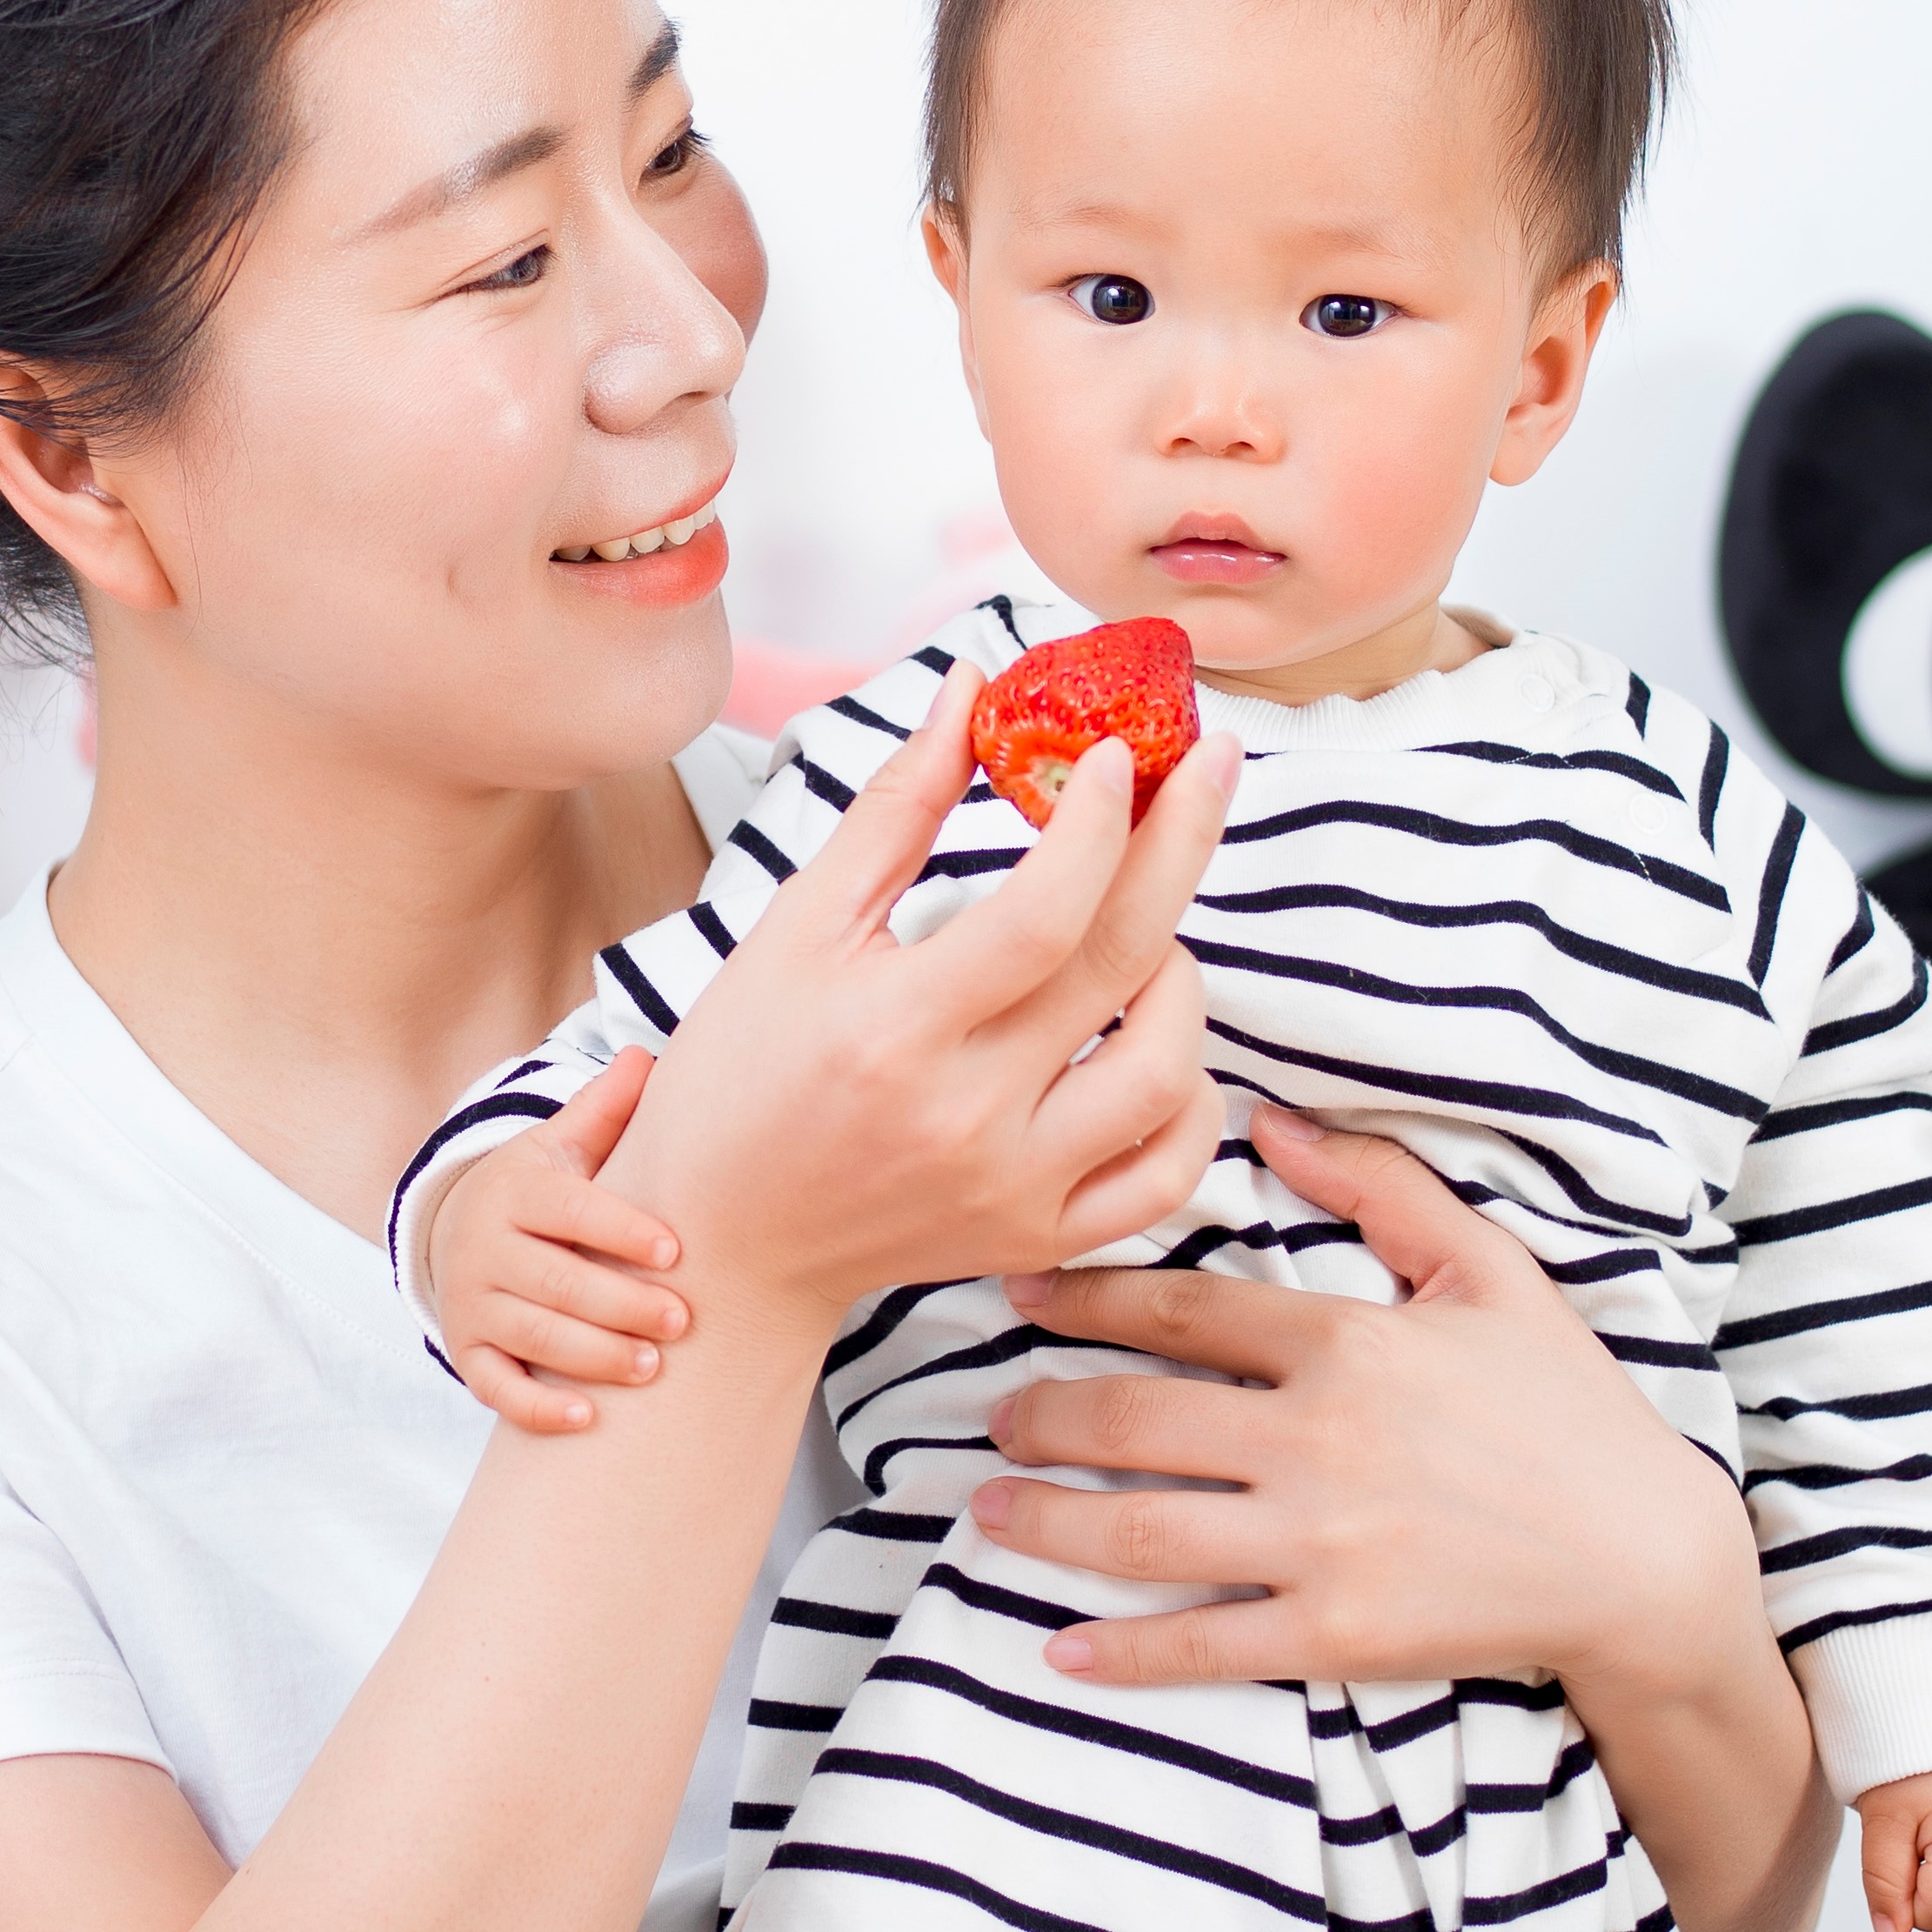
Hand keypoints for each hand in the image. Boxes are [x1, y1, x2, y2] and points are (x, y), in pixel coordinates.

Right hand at [430, 1050, 691, 1433]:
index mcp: (517, 1191)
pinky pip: (496, 1386)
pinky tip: (587, 1419)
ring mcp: (472, 1302)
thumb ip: (605, 1111)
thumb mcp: (562, 1147)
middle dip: (620, 1304)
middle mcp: (485, 1246)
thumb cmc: (541, 1194)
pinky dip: (537, 1408)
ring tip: (650, 1369)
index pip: (571, 1210)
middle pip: (555, 1280)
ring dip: (593, 1356)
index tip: (674, 1252)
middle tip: (680, 1322)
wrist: (462, 1233)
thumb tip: (646, 1056)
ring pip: (532, 1334)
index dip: (622, 1231)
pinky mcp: (467, 1350)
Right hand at [600, 671, 1232, 1338]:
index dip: (1099, 822)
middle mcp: (965, 1115)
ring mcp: (1013, 1186)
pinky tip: (1158, 1040)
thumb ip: (895, 810)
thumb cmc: (743, 1075)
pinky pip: (1166, 1174)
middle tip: (1211, 761)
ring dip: (1184, 976)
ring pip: (1164, 1071)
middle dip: (1183, 841)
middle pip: (1123, 964)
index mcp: (894, 1029)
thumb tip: (971, 690)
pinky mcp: (1039, 1236)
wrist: (721, 1240)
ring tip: (1149, 927)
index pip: (1043, 914)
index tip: (1120, 751)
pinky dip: (1190, 1103)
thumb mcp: (796, 928)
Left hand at [966, 1097, 1755, 1698]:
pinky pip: (1203, 1641)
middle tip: (990, 1418)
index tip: (1017, 1293)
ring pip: (1142, 1530)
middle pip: (1132, 1421)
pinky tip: (1062, 1649)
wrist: (1644, 1557)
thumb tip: (1274, 1119)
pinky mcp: (1337, 1633)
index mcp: (1348, 1342)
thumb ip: (1383, 1186)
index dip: (1083, 1297)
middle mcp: (1318, 1439)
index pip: (1181, 1309)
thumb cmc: (1567, 1408)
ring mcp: (1322, 1543)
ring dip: (1045, 1523)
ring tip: (988, 1511)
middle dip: (1040, 1417)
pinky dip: (1123, 1650)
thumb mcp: (1491, 1272)